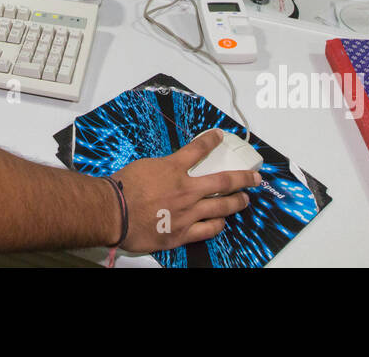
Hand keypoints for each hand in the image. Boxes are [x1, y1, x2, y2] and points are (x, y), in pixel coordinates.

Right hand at [111, 130, 260, 252]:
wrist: (113, 212)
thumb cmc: (122, 188)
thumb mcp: (143, 166)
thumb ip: (162, 168)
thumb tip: (169, 171)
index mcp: (173, 169)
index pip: (198, 149)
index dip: (212, 140)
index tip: (220, 135)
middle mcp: (186, 189)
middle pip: (223, 181)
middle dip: (243, 178)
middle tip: (254, 177)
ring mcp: (187, 213)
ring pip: (221, 207)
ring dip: (236, 202)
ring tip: (245, 200)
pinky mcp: (182, 233)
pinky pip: (208, 230)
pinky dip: (217, 225)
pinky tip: (222, 222)